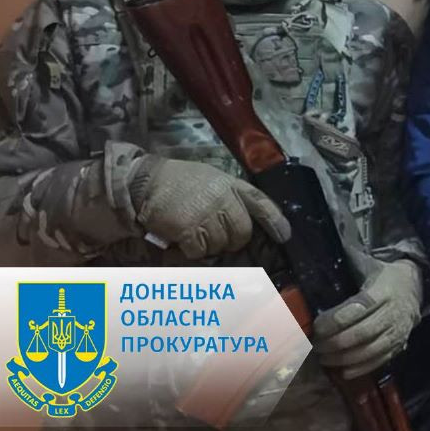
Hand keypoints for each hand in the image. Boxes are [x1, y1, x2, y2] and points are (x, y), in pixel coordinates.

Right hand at [128, 155, 290, 258]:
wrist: (145, 182)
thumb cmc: (178, 182)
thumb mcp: (210, 179)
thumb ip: (228, 196)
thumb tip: (241, 222)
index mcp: (231, 184)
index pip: (261, 203)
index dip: (276, 221)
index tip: (285, 236)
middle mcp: (223, 198)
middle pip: (242, 232)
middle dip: (232, 241)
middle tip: (215, 236)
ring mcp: (207, 213)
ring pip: (220, 244)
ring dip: (208, 245)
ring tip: (193, 232)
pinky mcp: (189, 229)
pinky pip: (199, 251)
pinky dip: (191, 250)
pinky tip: (181, 238)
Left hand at [312, 260, 423, 378]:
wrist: (414, 287)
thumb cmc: (385, 278)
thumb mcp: (369, 267)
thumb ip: (347, 274)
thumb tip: (315, 281)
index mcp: (384, 291)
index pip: (358, 308)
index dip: (335, 320)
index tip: (316, 326)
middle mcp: (392, 313)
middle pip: (362, 333)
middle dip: (335, 342)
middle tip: (316, 345)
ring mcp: (397, 332)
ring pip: (369, 350)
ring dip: (344, 358)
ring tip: (324, 358)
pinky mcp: (399, 345)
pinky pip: (379, 361)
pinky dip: (360, 369)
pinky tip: (343, 371)